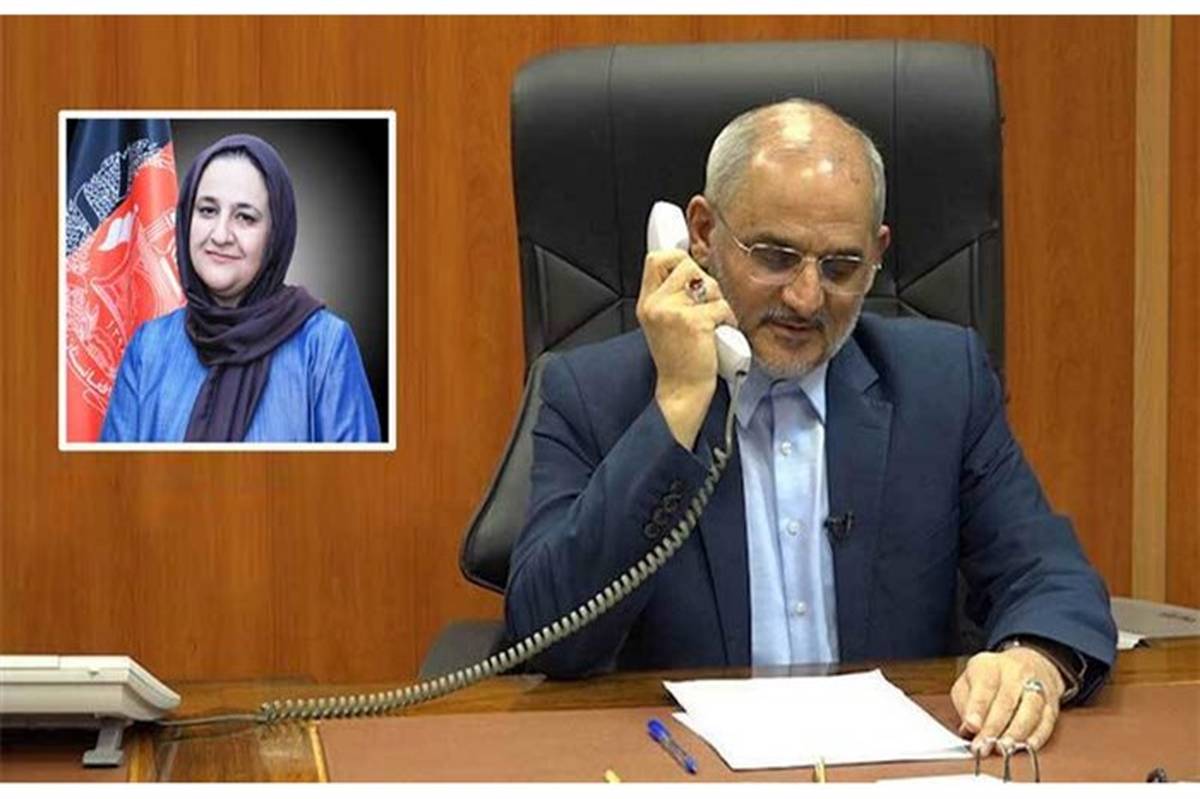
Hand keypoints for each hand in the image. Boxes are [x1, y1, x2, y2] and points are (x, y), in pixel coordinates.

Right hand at [636, 249, 737, 448]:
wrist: (681, 392)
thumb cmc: (679, 361)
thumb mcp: (664, 324)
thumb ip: (672, 297)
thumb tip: (694, 272)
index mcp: (646, 303)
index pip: (656, 259)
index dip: (676, 257)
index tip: (689, 268)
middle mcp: (655, 304)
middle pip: (685, 263)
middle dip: (703, 280)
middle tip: (705, 304)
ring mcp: (672, 312)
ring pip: (708, 283)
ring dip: (718, 300)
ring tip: (712, 323)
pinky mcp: (693, 322)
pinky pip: (722, 305)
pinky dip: (728, 319)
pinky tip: (720, 335)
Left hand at [951, 647, 1065, 755]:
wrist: (1028, 663)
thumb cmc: (991, 677)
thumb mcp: (968, 681)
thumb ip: (965, 703)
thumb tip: (968, 728)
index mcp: (989, 665)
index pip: (984, 686)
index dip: (978, 708)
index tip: (972, 726)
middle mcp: (1015, 672)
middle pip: (1006, 701)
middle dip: (994, 728)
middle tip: (984, 746)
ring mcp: (1036, 686)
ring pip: (1030, 710)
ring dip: (1016, 733)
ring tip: (1004, 749)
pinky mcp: (1051, 702)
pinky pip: (1047, 720)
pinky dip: (1038, 735)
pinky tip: (1027, 746)